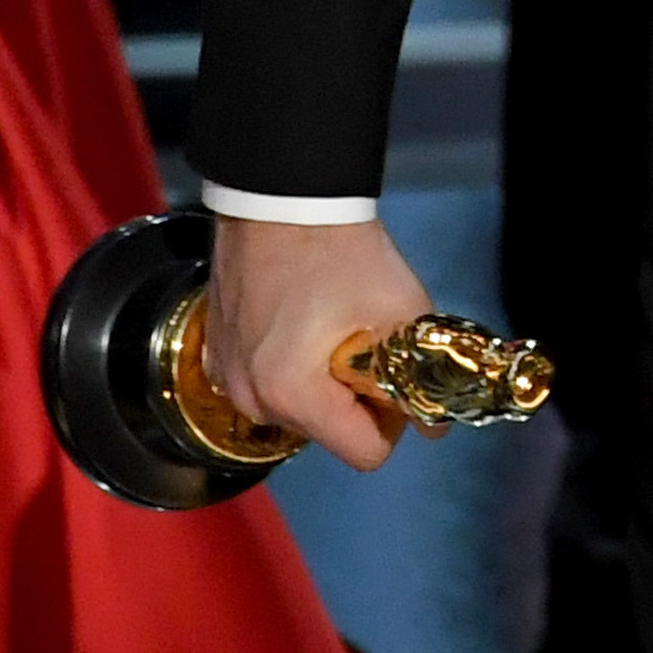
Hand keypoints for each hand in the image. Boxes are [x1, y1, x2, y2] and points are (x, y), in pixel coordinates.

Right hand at [207, 216, 433, 471]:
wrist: (282, 199)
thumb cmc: (344, 250)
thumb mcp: (402, 308)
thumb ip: (424, 374)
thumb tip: (437, 429)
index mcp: (294, 394)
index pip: (364, 453)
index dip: (393, 421)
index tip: (398, 379)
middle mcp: (251, 400)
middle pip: (329, 432)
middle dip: (356, 399)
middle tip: (368, 342)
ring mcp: (226, 380)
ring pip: (297, 411)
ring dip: (322, 384)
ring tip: (333, 326)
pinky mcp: (215, 359)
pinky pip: (265, 386)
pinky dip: (290, 368)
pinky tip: (302, 323)